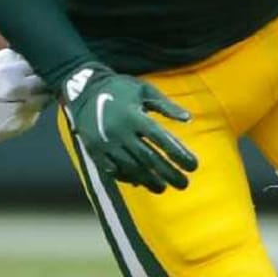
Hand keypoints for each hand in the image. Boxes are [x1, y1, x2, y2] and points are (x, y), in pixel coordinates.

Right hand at [59, 65, 194, 191]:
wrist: (83, 90)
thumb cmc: (120, 89)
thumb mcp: (144, 90)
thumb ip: (166, 105)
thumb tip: (188, 119)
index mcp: (133, 116)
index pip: (161, 139)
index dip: (179, 154)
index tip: (193, 166)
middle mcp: (120, 132)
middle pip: (149, 158)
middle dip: (168, 174)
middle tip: (184, 184)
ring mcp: (106, 144)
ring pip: (132, 168)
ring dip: (150, 180)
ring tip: (163, 187)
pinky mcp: (95, 151)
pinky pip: (113, 170)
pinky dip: (128, 178)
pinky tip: (140, 182)